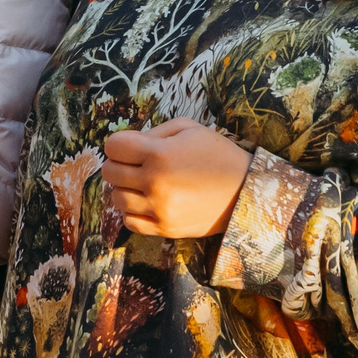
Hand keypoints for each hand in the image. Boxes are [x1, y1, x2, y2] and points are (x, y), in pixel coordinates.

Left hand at [101, 118, 248, 238]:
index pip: (113, 147)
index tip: (129, 146)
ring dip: (125, 189)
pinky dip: (133, 212)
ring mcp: (159, 208)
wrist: (246, 191)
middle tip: (135, 164)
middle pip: (110, 172)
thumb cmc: (217, 155)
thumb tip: (128, 144)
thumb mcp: (189, 129)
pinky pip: (130, 222)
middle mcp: (155, 182)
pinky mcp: (165, 228)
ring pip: (117, 198)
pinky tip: (147, 202)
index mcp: (159, 154)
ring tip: (143, 184)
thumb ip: (154, 132)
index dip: (118, 144)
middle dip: (119, 164)